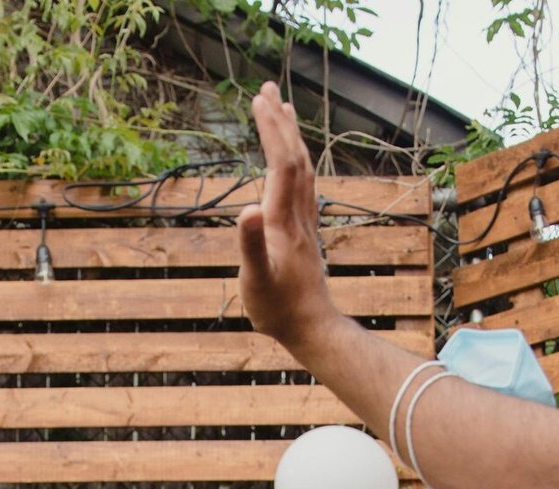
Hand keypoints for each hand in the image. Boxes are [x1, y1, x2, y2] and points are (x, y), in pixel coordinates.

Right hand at [236, 83, 338, 346]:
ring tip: (281, 110)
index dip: (271, 130)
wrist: (311, 329)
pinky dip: (297, 161)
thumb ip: (249, 245)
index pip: (281, 163)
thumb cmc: (278, 310)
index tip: (259, 99)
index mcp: (282, 221)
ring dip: (291, 137)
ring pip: (303, 169)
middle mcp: (298, 216)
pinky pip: (305, 186)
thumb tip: (246, 210)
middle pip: (294, 157)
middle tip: (267, 88)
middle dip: (280, 121)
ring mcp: (305, 223)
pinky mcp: (306, 233)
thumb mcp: (255, 281)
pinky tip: (292, 160)